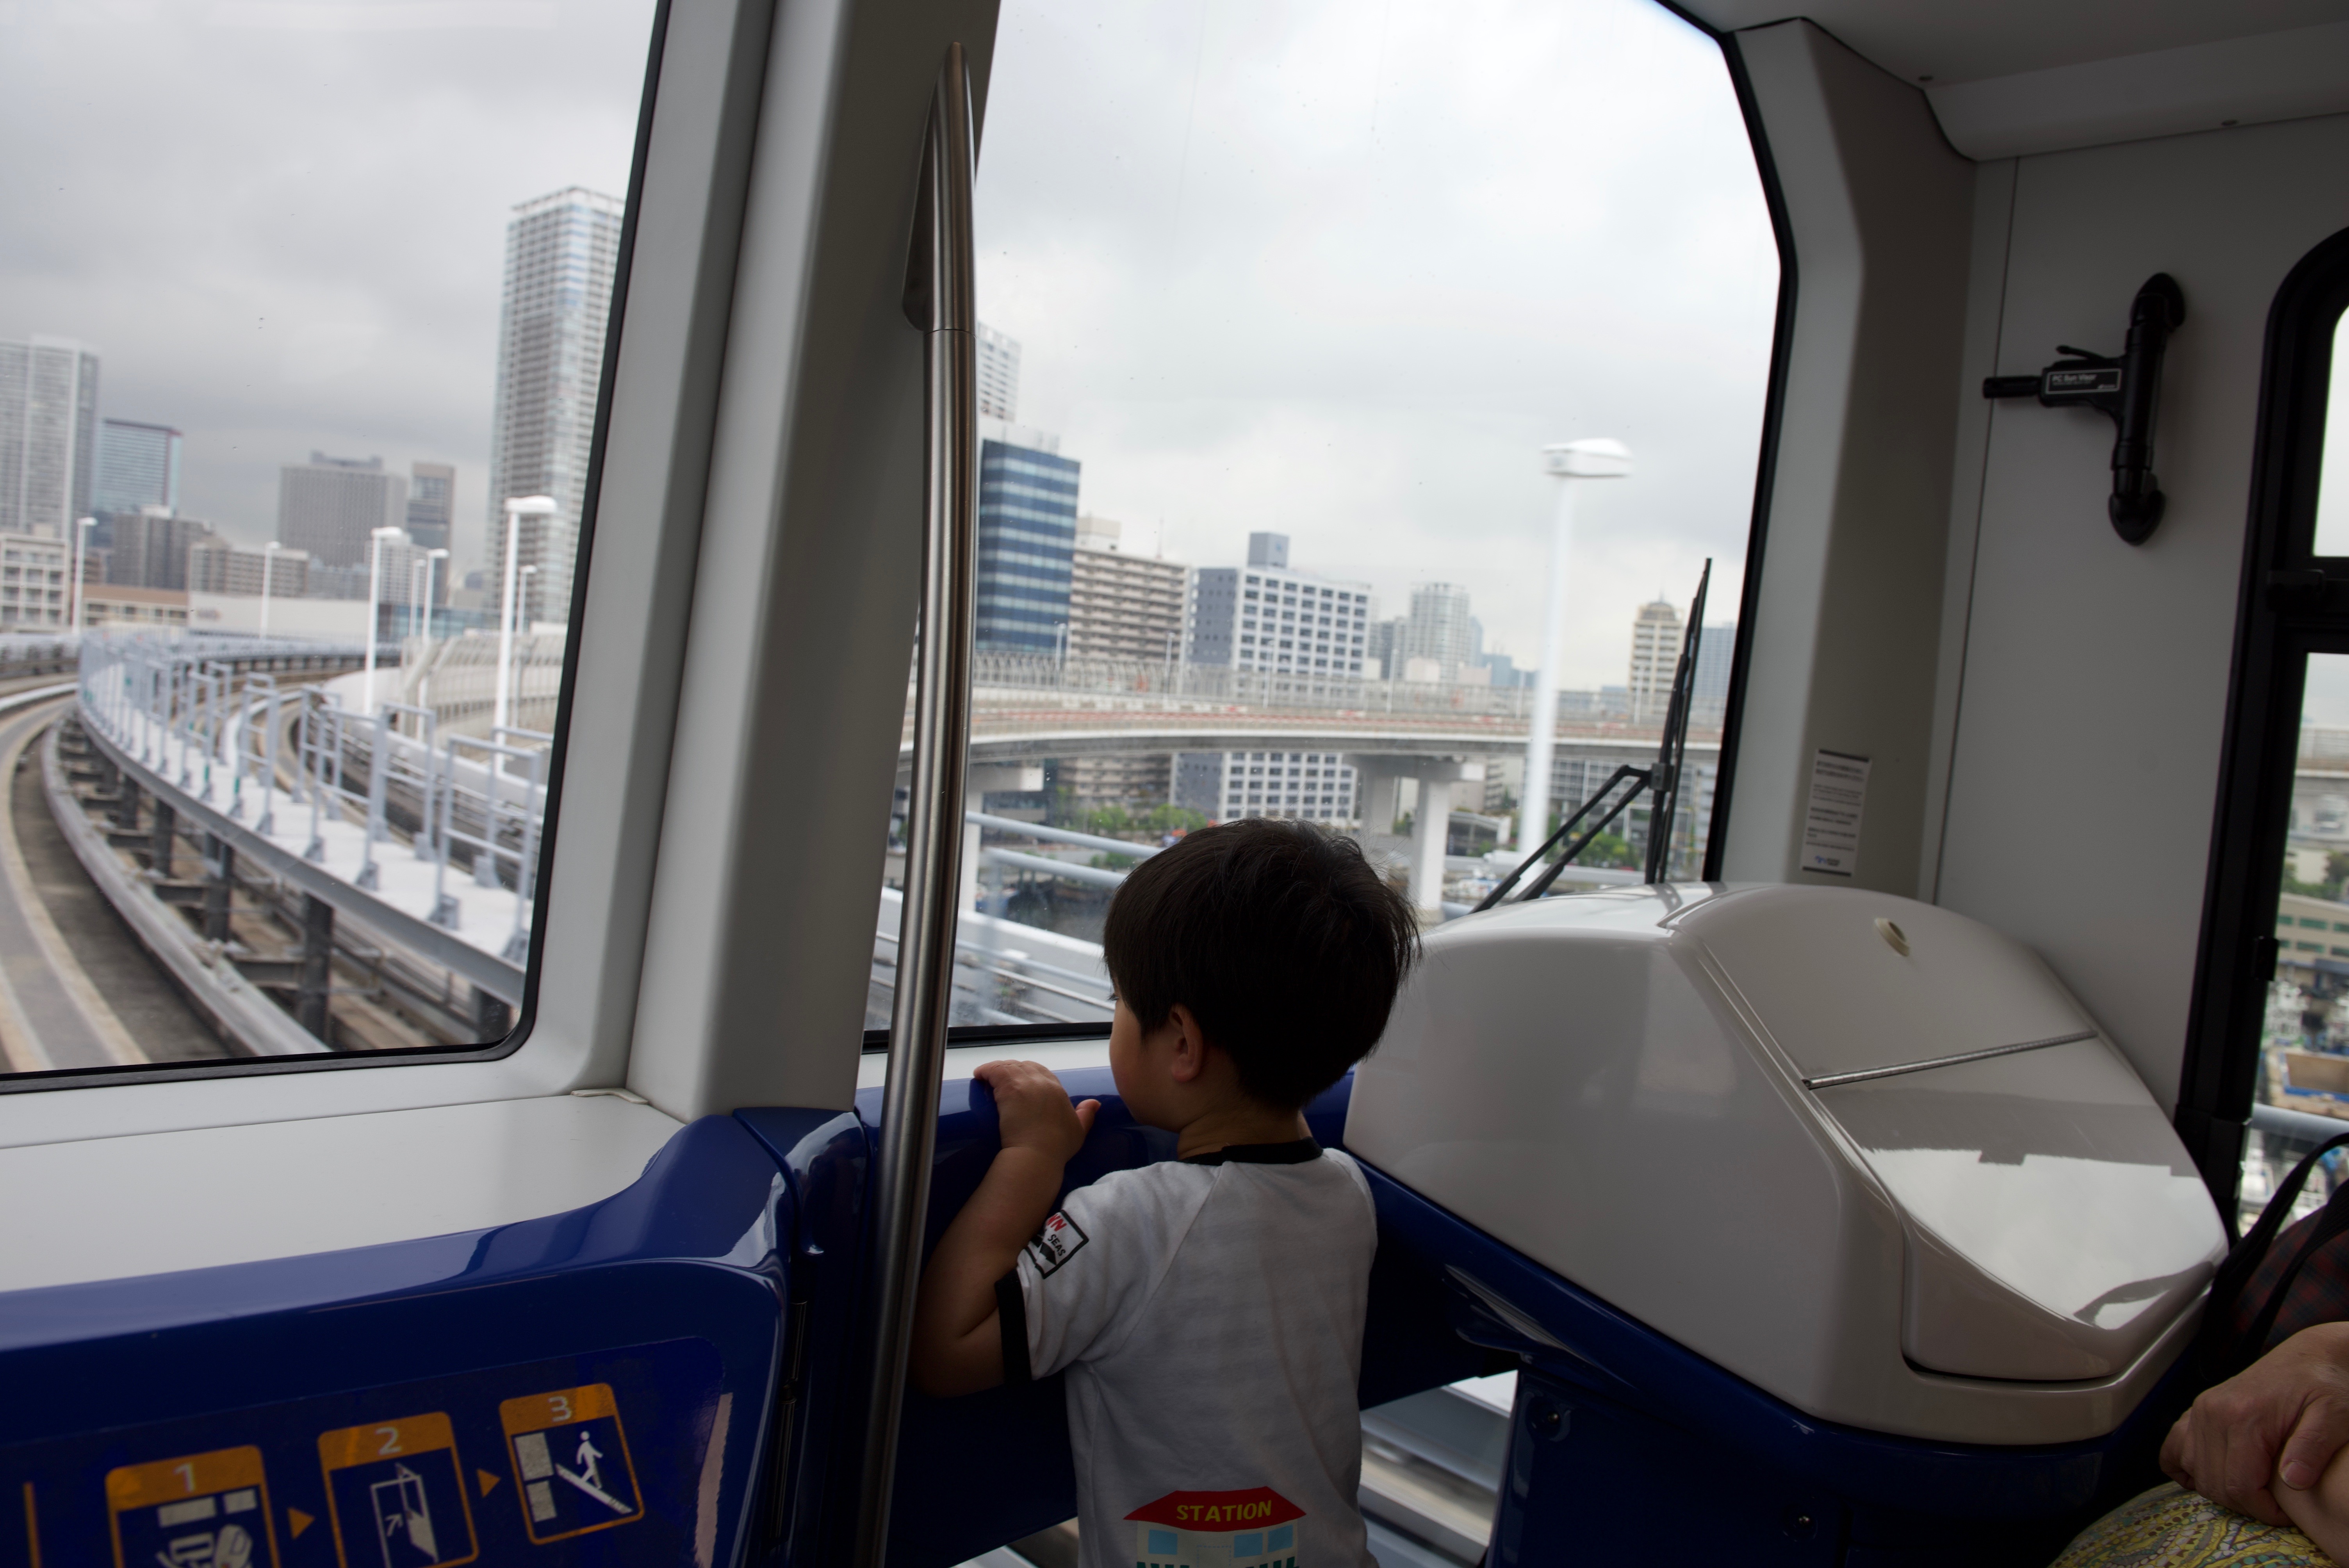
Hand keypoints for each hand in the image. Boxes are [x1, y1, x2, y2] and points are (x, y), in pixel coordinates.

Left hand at [973, 1059, 1097, 1163]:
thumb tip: (1095, 1103)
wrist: (1037, 1154)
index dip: (1029, 1074)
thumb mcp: (1079, 1131)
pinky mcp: (1008, 1089)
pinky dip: (986, 1070)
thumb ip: (1086, 1115)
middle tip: (1000, 1078)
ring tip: (986, 1075)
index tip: (1019, 1081)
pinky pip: (995, 1071)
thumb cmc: (1056, 1148)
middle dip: (1013, 1069)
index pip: (1042, 1071)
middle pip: (1025, 1066)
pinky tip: (979, 1074)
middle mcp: (1043, 1082)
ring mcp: (1025, 1084)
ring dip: (997, 1069)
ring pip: (1009, 1066)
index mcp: (1058, 1090)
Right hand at [2163, 1322, 2348, 1524]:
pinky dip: (2186, 1469)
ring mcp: (2200, 1411)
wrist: (2310, 1357)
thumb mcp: (2333, 1416)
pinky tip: (2211, 1476)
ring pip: (2194, 1472)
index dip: (2262, 1511)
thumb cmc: (2326, 1386)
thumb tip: (2293, 1481)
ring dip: (2221, 1491)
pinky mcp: (2197, 1411)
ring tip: (2254, 1490)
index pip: (2239, 1484)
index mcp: (2244, 1416)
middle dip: (2245, 1505)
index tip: (2287, 1513)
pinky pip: (2172, 1449)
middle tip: (2274, 1504)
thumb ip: (2314, 1447)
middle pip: (2214, 1483)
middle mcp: (2212, 1412)